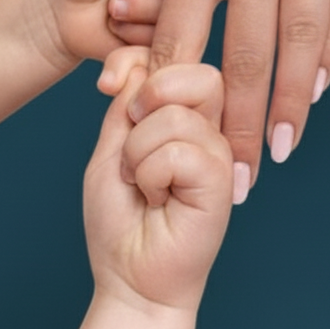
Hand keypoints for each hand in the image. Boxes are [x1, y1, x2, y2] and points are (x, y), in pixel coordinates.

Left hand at [85, 51, 231, 311]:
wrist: (129, 273)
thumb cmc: (122, 214)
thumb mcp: (111, 144)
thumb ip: (126, 100)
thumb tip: (135, 61)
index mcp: (188, 110)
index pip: (175, 55)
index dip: (135, 61)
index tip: (107, 88)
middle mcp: (211, 124)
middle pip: (196, 71)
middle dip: (149, 97)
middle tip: (131, 139)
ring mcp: (220, 148)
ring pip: (174, 115)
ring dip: (137, 155)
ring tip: (145, 183)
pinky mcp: (222, 176)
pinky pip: (177, 151)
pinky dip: (149, 177)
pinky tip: (159, 199)